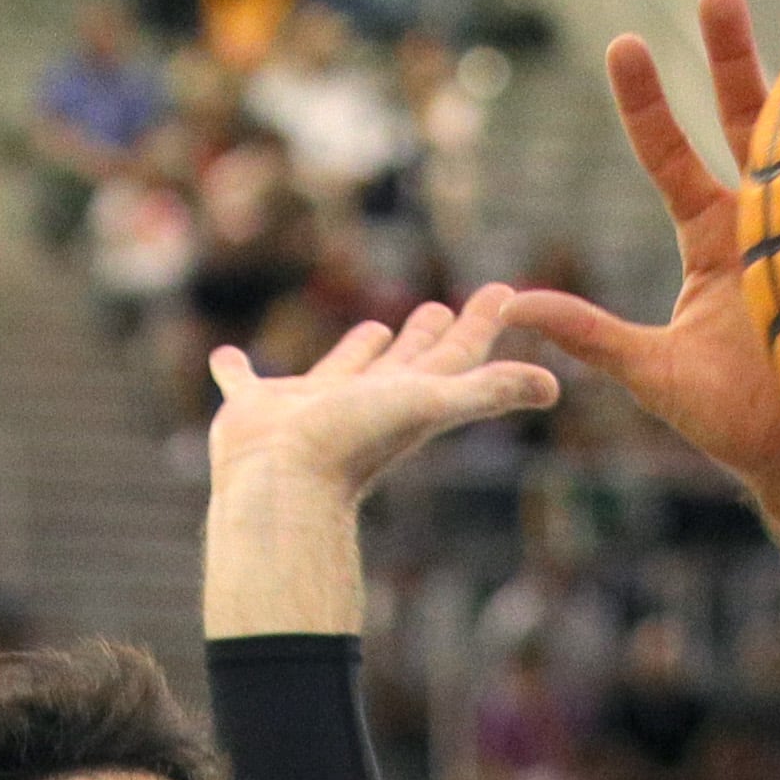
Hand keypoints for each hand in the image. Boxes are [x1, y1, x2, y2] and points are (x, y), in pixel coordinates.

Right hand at [206, 294, 559, 502]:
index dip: (481, 326)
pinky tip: (224, 357)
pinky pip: (242, 383)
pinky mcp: (253, 411)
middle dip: (426, 336)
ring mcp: (306, 409)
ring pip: (339, 370)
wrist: (280, 486)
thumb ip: (489, 392)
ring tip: (375, 325)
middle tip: (441, 307)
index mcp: (406, 400)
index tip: (502, 294)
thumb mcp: (429, 405)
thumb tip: (554, 387)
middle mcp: (362, 403)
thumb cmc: (352, 444)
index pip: (456, 357)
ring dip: (357, 351)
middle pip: (406, 363)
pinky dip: (233, 370)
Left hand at [513, 0, 779, 497]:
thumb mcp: (652, 374)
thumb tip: (513, 305)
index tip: (622, 45)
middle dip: (730, 53)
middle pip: (741, 117)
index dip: (646, 103)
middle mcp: (759, 218)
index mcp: (708, 237)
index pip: (668, 154)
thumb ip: (590, 334)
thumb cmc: (735, 425)